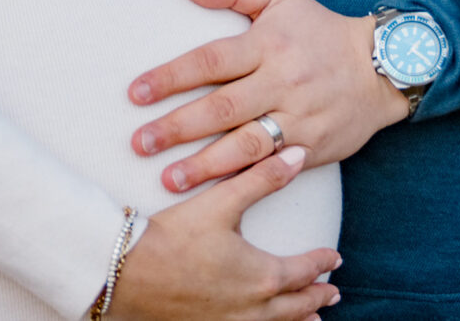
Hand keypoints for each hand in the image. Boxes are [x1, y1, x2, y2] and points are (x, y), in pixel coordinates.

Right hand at [107, 146, 338, 320]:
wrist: (126, 272)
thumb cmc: (174, 236)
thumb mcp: (221, 201)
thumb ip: (263, 178)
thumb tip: (298, 154)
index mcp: (262, 276)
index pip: (303, 270)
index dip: (321, 263)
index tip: (334, 258)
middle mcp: (252, 308)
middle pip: (295, 305)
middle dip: (316, 296)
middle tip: (332, 293)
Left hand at [127, 0, 410, 194]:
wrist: (380, 68)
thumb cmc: (318, 29)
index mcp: (269, 44)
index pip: (211, 61)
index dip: (171, 77)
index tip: (136, 93)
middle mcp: (282, 83)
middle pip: (222, 108)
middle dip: (177, 128)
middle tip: (138, 143)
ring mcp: (299, 119)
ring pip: (245, 146)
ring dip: (204, 166)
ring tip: (168, 180)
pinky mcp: (312, 149)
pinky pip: (272, 169)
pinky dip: (242, 181)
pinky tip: (213, 194)